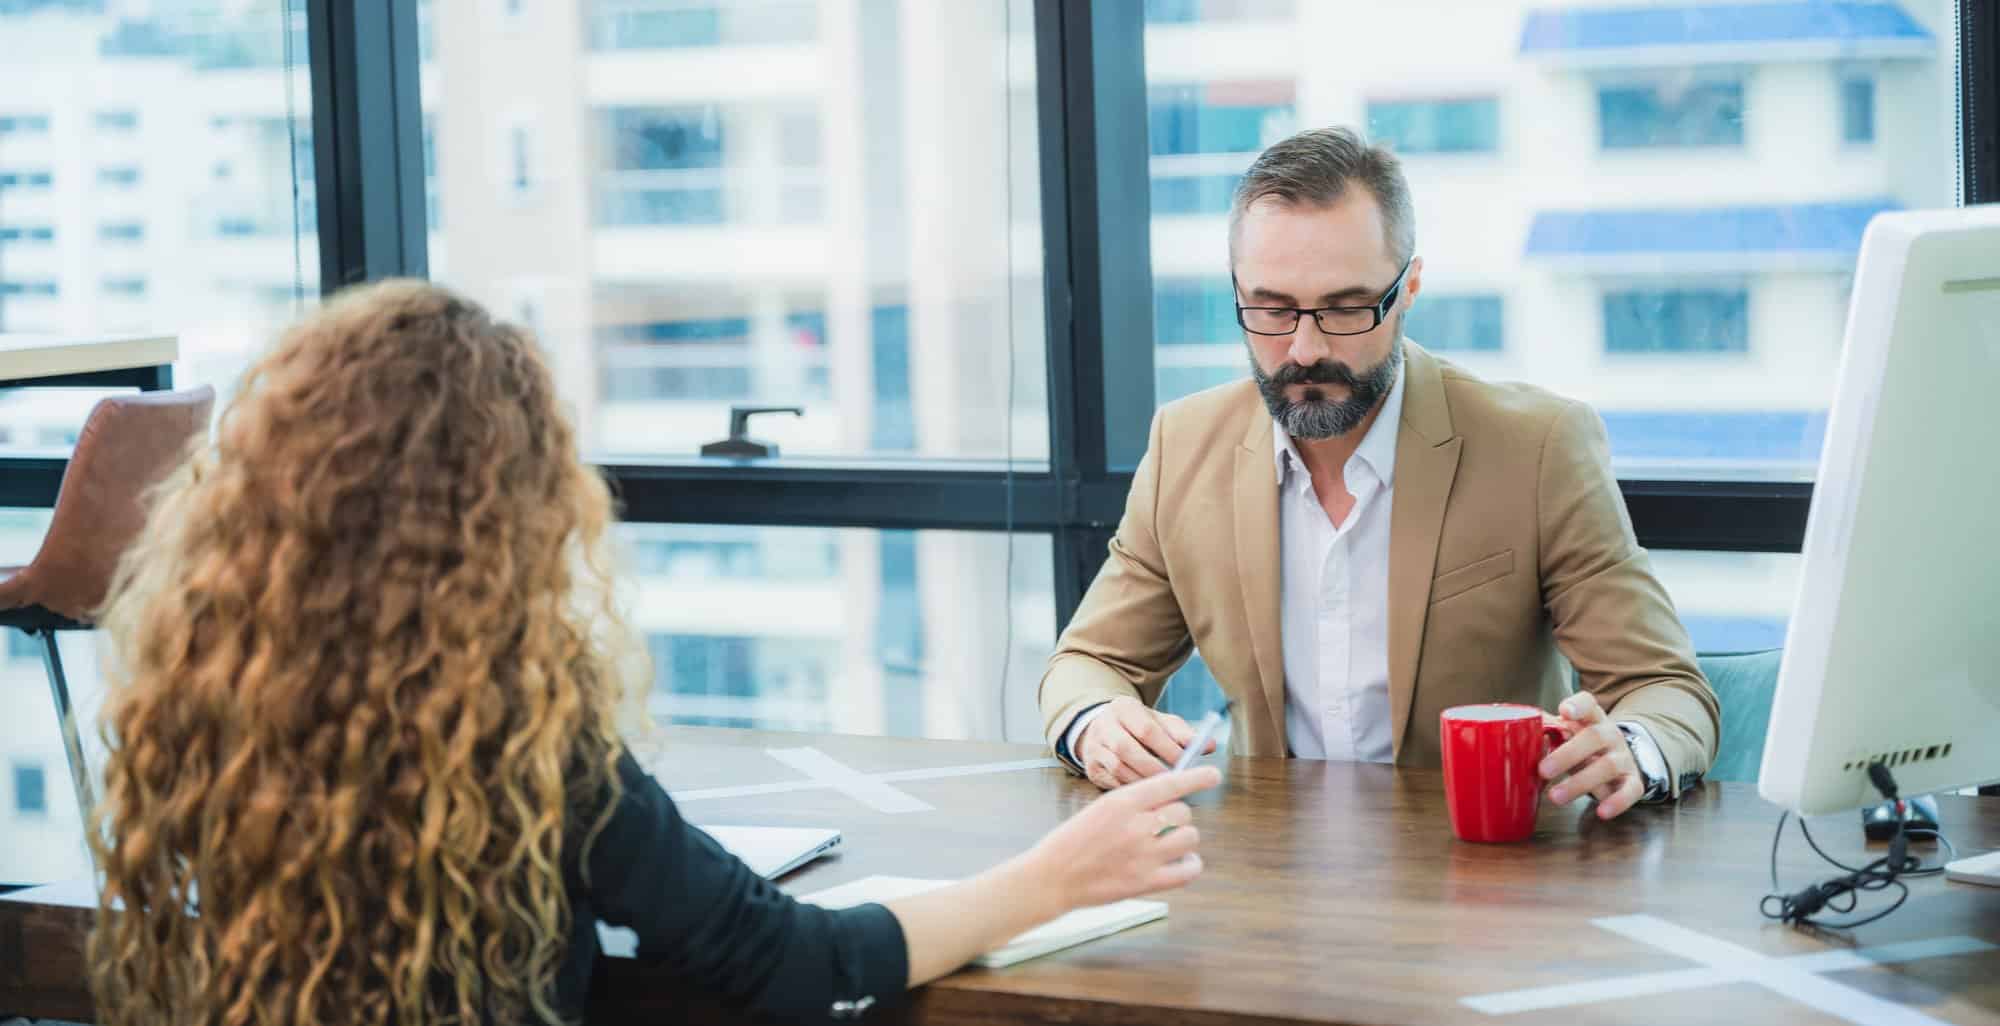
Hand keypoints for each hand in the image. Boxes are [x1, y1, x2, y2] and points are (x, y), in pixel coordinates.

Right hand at [1024, 765, 1221, 910]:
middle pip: (1184, 812)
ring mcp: (1144, 855)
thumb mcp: (1100, 808)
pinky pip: (1189, 870)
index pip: (1171, 784)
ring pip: (1190, 838)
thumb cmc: (1075, 841)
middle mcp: (1137, 826)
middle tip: (1164, 825)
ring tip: (1169, 844)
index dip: (1197, 778)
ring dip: (1183, 839)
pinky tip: (1181, 862)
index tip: (1213, 775)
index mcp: (1123, 802)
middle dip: (1178, 816)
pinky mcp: (1148, 882)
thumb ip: (1134, 803)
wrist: (1054, 876)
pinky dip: (1190, 864)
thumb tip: (1168, 797)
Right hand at [1077, 697, 1215, 789]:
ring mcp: (1094, 747)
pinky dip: (1131, 790)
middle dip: (1154, 768)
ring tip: (1164, 791)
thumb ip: (1184, 734)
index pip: (1146, 728)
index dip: (1167, 748)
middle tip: (1174, 783)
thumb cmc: (1141, 728)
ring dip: (1143, 781)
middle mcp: (1104, 725)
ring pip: (1118, 768)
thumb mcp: (1161, 723)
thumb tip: (1209, 746)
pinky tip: (1146, 795)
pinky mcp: (1091, 768)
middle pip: (1126, 748)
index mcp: (1124, 708)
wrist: (1106, 730)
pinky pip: (1111, 783)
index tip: (1185, 764)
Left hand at [1538, 691, 1643, 819]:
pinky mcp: (1633, 781)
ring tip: (1556, 797)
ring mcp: (1624, 757)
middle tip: (1543, 770)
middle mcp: (1610, 735)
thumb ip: (1547, 733)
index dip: (1578, 706)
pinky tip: (1602, 811)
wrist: (1623, 760)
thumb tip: (1508, 735)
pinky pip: (1630, 791)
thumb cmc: (1583, 746)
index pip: (1588, 704)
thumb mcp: (1569, 734)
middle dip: (1567, 754)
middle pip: (1593, 737)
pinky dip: (1617, 802)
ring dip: (1580, 782)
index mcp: (1592, 719)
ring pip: (1607, 766)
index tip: (1564, 712)